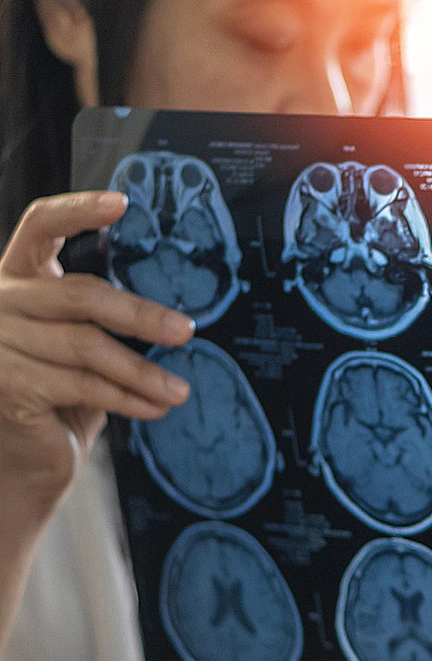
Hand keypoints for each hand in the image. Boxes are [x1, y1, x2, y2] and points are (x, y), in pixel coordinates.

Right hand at [0, 191, 194, 509]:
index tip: (122, 203)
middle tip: (185, 331)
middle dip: (140, 314)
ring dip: (143, 372)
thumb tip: (176, 309)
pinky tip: (156, 407)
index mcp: (18, 277)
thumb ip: (104, 316)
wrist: (26, 457)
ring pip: (87, 347)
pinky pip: (83, 385)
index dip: (77, 209)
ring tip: (179, 390)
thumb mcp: (82, 342)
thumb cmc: (60, 392)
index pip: (40, 226)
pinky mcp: (8, 384)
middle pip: (79, 294)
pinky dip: (128, 397)